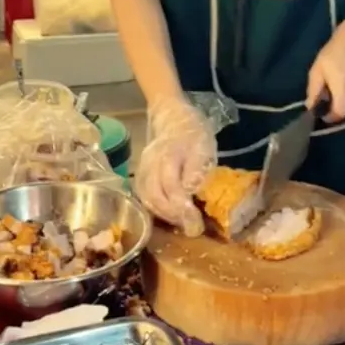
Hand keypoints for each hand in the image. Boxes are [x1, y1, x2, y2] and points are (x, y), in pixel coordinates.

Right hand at [135, 96, 216, 236]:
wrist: (172, 116)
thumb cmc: (193, 133)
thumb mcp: (204, 146)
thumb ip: (198, 169)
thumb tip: (191, 192)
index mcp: (169, 155)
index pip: (172, 187)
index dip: (183, 208)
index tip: (196, 223)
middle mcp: (151, 164)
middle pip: (156, 196)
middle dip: (173, 216)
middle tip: (192, 228)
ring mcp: (143, 169)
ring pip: (147, 199)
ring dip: (164, 216)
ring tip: (182, 223)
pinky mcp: (140, 174)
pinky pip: (143, 196)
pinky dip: (155, 210)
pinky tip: (169, 216)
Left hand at [306, 9, 344, 122]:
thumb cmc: (335, 50)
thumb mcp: (318, 67)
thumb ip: (314, 89)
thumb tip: (310, 107)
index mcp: (342, 86)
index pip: (339, 113)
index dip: (329, 117)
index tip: (321, 113)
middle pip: (343, 109)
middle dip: (333, 105)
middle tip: (325, 91)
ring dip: (341, 98)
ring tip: (335, 82)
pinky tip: (344, 80)